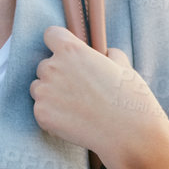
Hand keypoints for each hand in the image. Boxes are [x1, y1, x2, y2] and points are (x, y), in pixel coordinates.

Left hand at [29, 27, 168, 168]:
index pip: (51, 35)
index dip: (58, 44)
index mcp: (72, 50)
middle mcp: (53, 67)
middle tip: (78, 89)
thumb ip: (107, 55)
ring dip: (50, 94)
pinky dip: (52, 115)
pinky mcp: (41, 115)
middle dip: (57, 74)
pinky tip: (73, 121)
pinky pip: (40, 110)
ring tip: (75, 107)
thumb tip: (105, 54)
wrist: (129, 133)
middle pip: (44, 65)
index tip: (66, 54)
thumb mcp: (123, 66)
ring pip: (38, 88)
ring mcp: (44, 92)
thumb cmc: (130, 97)